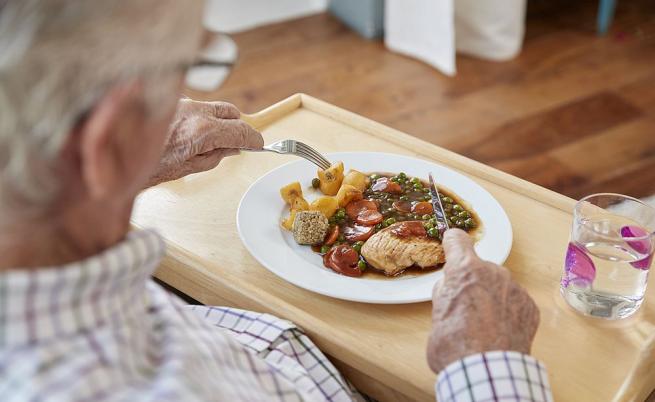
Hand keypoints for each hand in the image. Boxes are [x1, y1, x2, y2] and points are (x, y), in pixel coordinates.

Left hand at [148, 99, 262, 185]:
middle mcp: (194, 111)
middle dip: (237, 126)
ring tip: (209, 140)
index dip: (253, 139)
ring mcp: (181, 103)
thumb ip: (217, 155)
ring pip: (213, 106)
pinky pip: (194, 106)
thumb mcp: (191, 167)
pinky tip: (189, 132)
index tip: (258, 144)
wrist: (117, 156)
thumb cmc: (148, 167)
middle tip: (236, 142)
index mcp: (202, 131)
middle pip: (231, 111)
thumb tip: (233, 148)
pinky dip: (199, 117)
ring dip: (218, 120)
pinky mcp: (170, 102)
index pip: (241, 130)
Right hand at [426, 229, 539, 373]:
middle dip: (473, 282)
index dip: (453, 243)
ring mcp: (514, 289)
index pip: (457, 240)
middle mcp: (493, 272)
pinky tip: (499, 331)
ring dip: (491, 297)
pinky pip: (514, 302)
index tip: (452, 244)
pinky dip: (507, 313)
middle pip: (480, 268)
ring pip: (499, 285)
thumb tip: (452, 287)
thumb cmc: (455, 344)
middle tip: (464, 307)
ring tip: (483, 325)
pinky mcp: (529, 306)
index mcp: (464, 270)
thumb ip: (446, 292)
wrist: (486, 371)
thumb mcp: (436, 313)